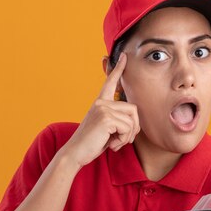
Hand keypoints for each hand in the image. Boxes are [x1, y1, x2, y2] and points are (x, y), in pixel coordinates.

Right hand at [60, 52, 139, 167]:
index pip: (110, 83)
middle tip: (122, 140)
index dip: (118, 69)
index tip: (124, 56)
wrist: (75, 153)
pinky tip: (112, 145)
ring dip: (128, 136)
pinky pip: (127, 128)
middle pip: (133, 109)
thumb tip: (134, 119)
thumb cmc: (91, 144)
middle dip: (134, 128)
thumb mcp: (106, 129)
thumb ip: (117, 120)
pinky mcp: (106, 117)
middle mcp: (101, 102)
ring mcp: (103, 108)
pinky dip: (123, 140)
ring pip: (132, 120)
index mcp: (100, 103)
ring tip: (115, 143)